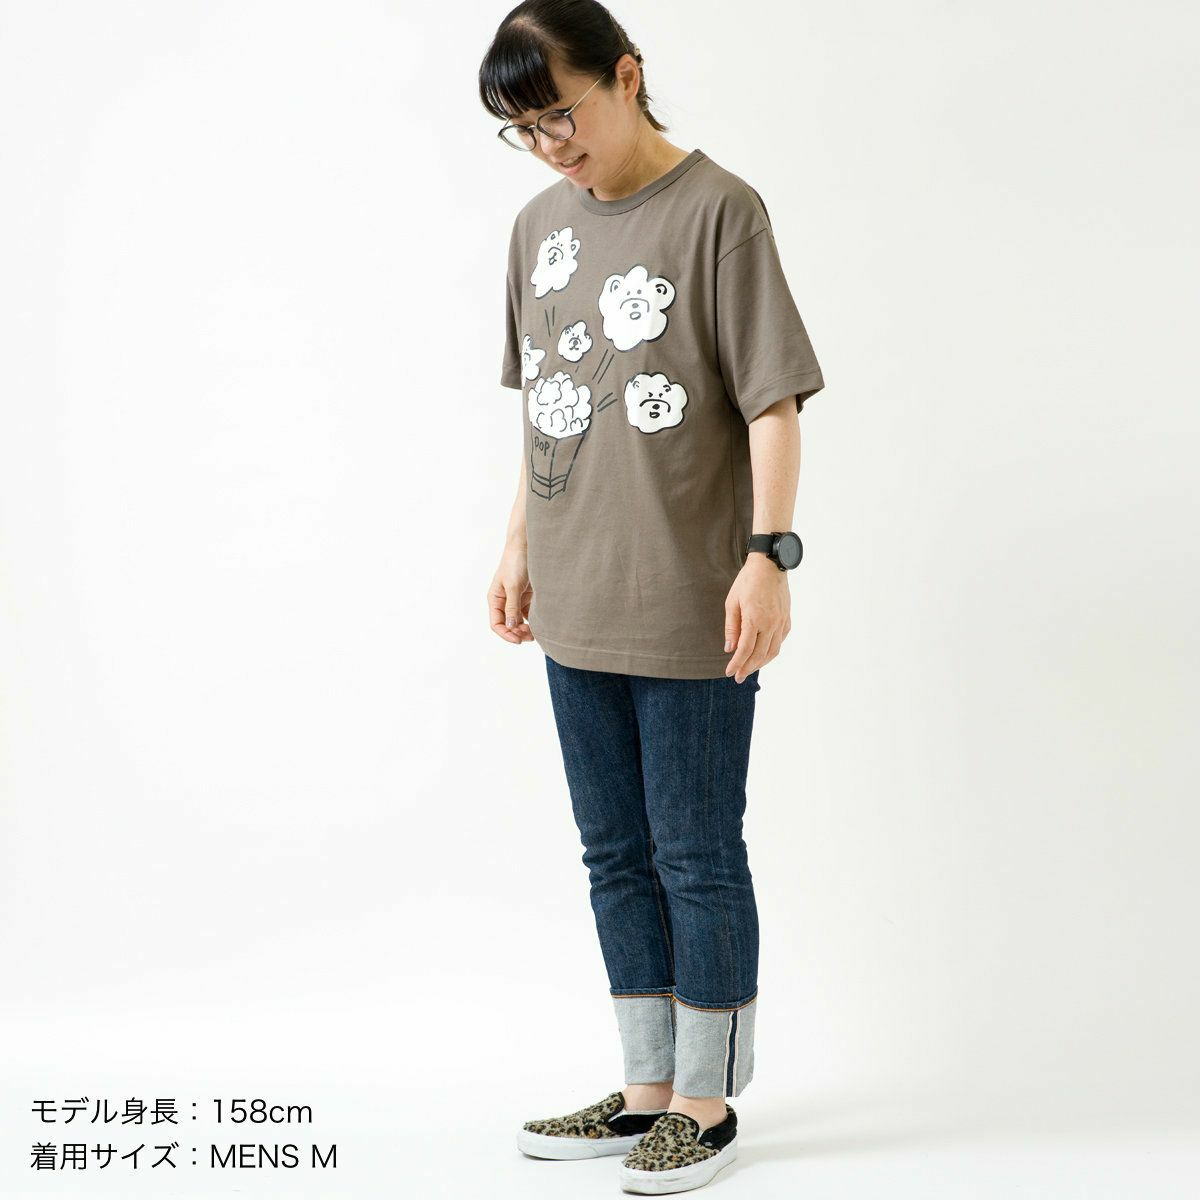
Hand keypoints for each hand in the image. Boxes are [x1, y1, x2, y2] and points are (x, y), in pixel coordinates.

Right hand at [488, 544, 533, 644]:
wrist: (527, 545)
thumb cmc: (515, 562)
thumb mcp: (513, 585)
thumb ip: (512, 607)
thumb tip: (511, 627)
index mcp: (495, 599)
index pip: (496, 623)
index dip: (506, 634)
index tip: (518, 640)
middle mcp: (504, 601)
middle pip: (508, 625)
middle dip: (517, 633)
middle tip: (529, 636)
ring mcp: (516, 599)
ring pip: (519, 621)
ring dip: (526, 629)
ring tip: (535, 633)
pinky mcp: (527, 596)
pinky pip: (529, 613)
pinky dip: (533, 621)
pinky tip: (541, 624)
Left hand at [724, 553, 789, 681]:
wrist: (770, 565)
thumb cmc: (747, 581)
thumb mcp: (732, 602)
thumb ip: (732, 627)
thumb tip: (729, 648)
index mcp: (754, 619)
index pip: (745, 649)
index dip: (737, 664)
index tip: (730, 673)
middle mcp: (770, 623)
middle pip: (759, 655)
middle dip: (748, 668)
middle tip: (738, 677)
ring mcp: (781, 622)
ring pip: (772, 651)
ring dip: (761, 663)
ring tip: (750, 669)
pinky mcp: (787, 619)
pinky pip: (780, 641)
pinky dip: (771, 651)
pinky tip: (763, 654)